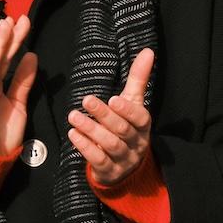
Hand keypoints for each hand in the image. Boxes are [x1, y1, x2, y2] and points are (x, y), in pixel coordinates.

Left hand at [68, 46, 154, 189]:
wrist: (125, 166)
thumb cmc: (127, 126)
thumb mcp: (133, 103)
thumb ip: (138, 78)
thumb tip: (149, 51)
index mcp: (143, 126)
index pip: (140, 118)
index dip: (127, 110)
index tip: (113, 98)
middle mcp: (136, 143)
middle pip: (122, 129)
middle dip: (103, 115)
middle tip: (86, 100)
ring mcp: (124, 160)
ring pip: (110, 145)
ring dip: (91, 130)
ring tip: (73, 116)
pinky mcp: (110, 172)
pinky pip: (99, 160)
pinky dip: (86, 147)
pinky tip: (73, 134)